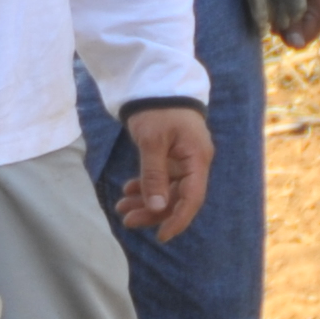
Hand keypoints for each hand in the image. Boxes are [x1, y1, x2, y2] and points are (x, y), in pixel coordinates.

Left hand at [114, 104, 212, 242]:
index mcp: (197, 158)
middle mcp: (196, 162)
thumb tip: (156, 208)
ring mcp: (185, 159)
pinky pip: (162, 178)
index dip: (177, 219)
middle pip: (178, 197)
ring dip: (146, 200)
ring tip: (121, 208)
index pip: (192, 198)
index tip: (161, 236)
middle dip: (153, 211)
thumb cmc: (156, 109)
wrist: (155, 82)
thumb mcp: (152, 141)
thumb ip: (154, 175)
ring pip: (168, 189)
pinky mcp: (174, 155)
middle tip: (127, 221)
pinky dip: (146, 185)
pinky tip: (127, 191)